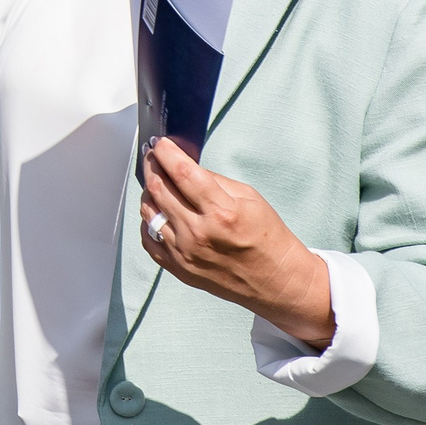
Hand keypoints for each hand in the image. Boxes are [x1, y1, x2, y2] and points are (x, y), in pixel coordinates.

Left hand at [140, 138, 334, 349]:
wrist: (277, 281)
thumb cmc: (268, 237)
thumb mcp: (249, 197)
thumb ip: (213, 180)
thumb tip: (184, 166)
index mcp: (221, 212)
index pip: (182, 173)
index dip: (166, 153)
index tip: (160, 143)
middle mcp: (198, 233)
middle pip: (159, 189)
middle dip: (153, 166)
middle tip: (154, 157)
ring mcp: (185, 253)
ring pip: (149, 211)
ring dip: (149, 192)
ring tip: (156, 182)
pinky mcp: (178, 269)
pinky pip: (148, 239)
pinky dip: (148, 221)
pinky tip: (158, 211)